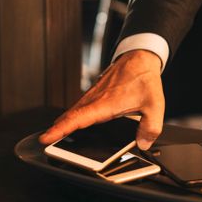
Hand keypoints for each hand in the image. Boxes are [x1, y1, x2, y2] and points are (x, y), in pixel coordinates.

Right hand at [38, 50, 164, 149]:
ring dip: (64, 122)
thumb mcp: (155, 104)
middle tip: (46, 142)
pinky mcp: (96, 94)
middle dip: (57, 129)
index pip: (79, 118)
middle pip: (71, 116)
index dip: (61, 129)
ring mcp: (94, 96)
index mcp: (106, 103)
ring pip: (75, 111)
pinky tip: (73, 123)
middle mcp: (96, 99)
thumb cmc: (144, 78)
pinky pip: (81, 107)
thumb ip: (151, 127)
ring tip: (55, 136)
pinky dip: (73, 116)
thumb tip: (144, 143)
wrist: (140, 58)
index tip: (47, 137)